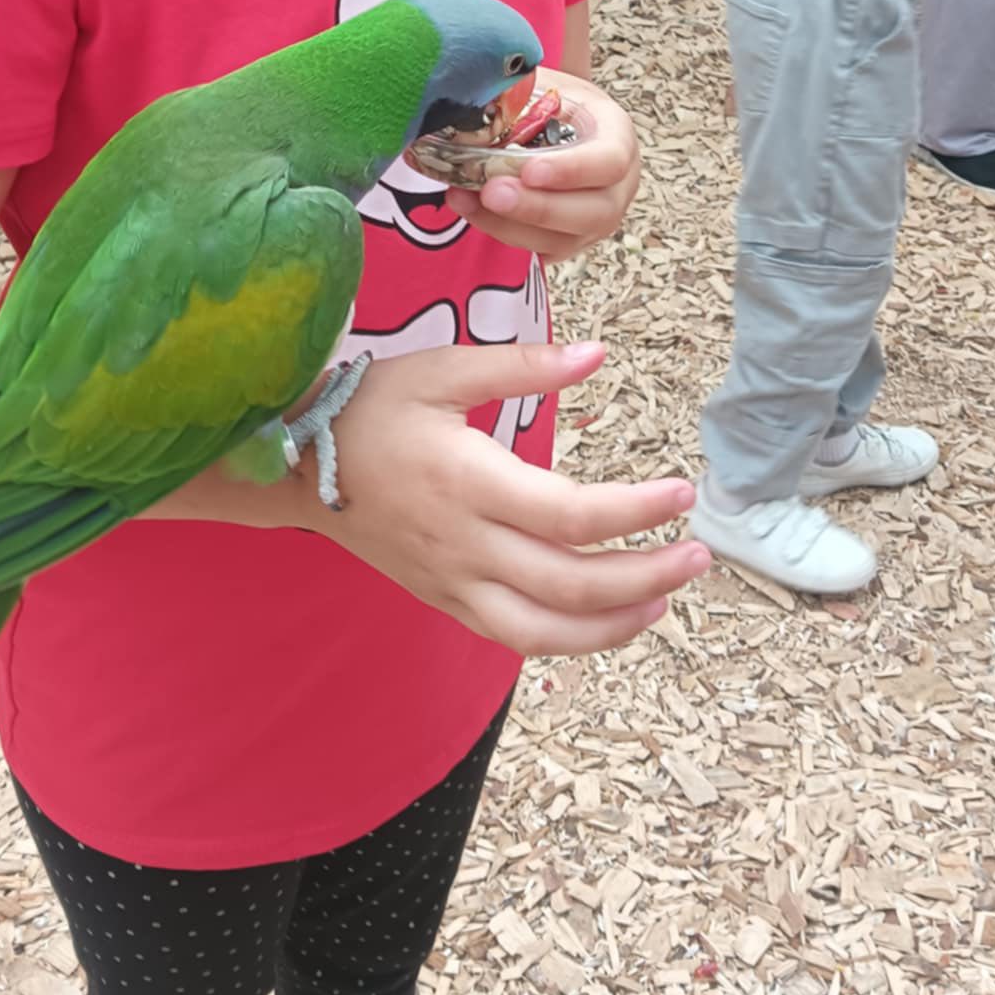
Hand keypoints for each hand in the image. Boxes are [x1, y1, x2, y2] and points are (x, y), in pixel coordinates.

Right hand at [313, 340, 709, 655]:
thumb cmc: (371, 404)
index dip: (636, 511)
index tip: (682, 493)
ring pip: (544, 631)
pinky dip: (567, 639)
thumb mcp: (443, 366)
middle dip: (646, 575)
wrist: (293, 462)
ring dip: (614, 625)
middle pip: (570, 583)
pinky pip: (512, 636)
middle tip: (700, 553)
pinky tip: (607, 620)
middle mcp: (462, 542)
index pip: (571, 514)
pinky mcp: (441, 598)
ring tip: (664, 600)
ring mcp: (450, 580)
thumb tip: (595, 354)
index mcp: (467, 480)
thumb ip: (522, 365)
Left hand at [455, 71, 640, 262]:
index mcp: (618, 137)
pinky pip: (539, 249)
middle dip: (538, 208)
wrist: (553, 122)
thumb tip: (477, 98)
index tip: (529, 170)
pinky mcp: (568, 241)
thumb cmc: (549, 101)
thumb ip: (518, 92)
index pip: (609, 161)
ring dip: (509, 224)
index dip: (572, 171)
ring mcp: (595, 220)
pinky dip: (500, 231)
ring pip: (562, 239)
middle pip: (593, 212)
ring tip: (463, 197)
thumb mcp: (542, 84)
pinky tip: (467, 206)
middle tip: (491, 193)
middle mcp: (618, 186)